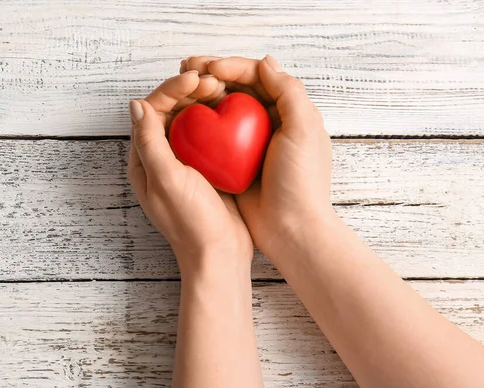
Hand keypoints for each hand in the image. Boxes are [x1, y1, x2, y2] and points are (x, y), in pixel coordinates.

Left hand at [127, 71, 252, 274]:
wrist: (220, 254)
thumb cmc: (191, 222)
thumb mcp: (167, 181)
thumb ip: (150, 144)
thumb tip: (136, 104)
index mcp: (145, 160)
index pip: (152, 112)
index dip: (171, 89)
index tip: (196, 78)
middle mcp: (162, 158)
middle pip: (171, 112)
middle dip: (189, 90)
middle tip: (213, 81)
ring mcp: (185, 162)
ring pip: (191, 120)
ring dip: (204, 101)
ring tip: (224, 89)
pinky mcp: (208, 168)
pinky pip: (210, 135)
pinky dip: (219, 118)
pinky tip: (234, 111)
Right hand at [181, 56, 332, 264]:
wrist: (291, 229)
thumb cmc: (301, 181)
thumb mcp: (303, 130)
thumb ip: (288, 92)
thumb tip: (265, 61)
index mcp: (289, 111)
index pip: (258, 77)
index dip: (233, 66)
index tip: (209, 68)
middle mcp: (269, 122)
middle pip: (238, 88)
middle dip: (212, 74)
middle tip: (186, 67)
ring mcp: (249, 143)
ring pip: (222, 109)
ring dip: (202, 95)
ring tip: (180, 86)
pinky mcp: (234, 162)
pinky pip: (213, 136)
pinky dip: (198, 123)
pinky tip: (181, 117)